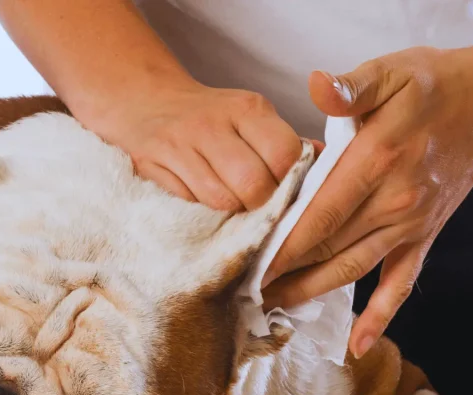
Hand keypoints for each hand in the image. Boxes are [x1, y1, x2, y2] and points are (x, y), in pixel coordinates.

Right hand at [86, 80, 311, 210]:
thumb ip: (285, 143)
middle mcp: (211, 124)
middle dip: (262, 206)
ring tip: (234, 207)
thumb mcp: (251, 117)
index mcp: (246, 109)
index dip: (290, 183)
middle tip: (260, 208)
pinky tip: (206, 204)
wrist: (145, 103)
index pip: (284, 154)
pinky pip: (190, 205)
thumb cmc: (209, 117)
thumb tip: (327, 166)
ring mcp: (178, 147)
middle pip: (254, 185)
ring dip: (232, 213)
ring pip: (221, 201)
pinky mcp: (152, 167)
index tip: (286, 192)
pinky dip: (203, 213)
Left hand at [261, 44, 472, 357]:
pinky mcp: (424, 235)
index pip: (316, 213)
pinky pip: (401, 284)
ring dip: (311, 293)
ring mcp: (411, 224)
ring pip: (352, 270)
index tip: (244, 262)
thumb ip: (350, 87)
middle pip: (327, 248)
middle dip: (282, 272)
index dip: (279, 243)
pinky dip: (379, 316)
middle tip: (241, 289)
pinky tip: (357, 345)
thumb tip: (316, 85)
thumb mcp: (390, 70)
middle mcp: (394, 201)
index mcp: (377, 160)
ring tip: (272, 307)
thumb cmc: (435, 83)